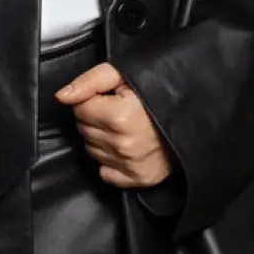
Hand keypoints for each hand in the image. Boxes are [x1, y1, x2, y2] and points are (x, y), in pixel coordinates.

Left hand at [54, 60, 175, 189]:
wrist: (192, 117)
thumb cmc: (159, 92)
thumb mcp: (124, 75)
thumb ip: (90, 82)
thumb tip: (62, 96)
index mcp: (118, 117)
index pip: (80, 109)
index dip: (91, 99)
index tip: (108, 97)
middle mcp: (122, 145)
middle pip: (84, 130)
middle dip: (94, 118)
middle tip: (115, 110)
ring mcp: (130, 165)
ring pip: (91, 150)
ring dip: (100, 138)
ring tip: (121, 126)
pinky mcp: (137, 179)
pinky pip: (105, 172)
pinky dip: (110, 160)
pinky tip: (123, 146)